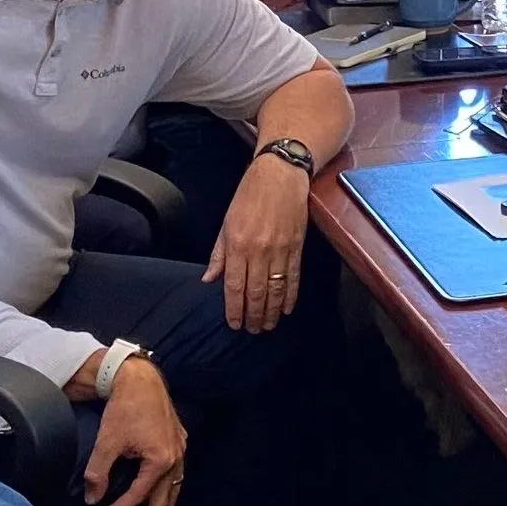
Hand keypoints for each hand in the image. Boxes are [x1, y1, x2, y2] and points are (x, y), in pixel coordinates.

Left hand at [84, 356, 186, 505]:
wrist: (140, 379)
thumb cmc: (124, 408)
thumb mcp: (107, 441)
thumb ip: (99, 472)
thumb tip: (93, 497)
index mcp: (160, 460)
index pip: (138, 494)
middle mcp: (175, 457)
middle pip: (163, 498)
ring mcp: (180, 449)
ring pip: (174, 487)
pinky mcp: (178, 440)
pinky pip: (176, 473)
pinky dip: (169, 489)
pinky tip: (166, 492)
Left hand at [205, 153, 310, 331]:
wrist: (280, 174)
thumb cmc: (249, 195)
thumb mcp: (226, 222)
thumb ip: (218, 254)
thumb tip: (209, 279)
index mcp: (237, 245)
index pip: (234, 286)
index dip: (234, 308)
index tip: (235, 324)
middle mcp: (258, 251)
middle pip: (256, 292)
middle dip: (254, 315)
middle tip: (254, 330)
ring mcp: (280, 250)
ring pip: (276, 289)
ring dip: (272, 311)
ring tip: (269, 325)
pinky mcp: (297, 246)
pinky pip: (294, 277)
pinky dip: (291, 295)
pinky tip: (288, 308)